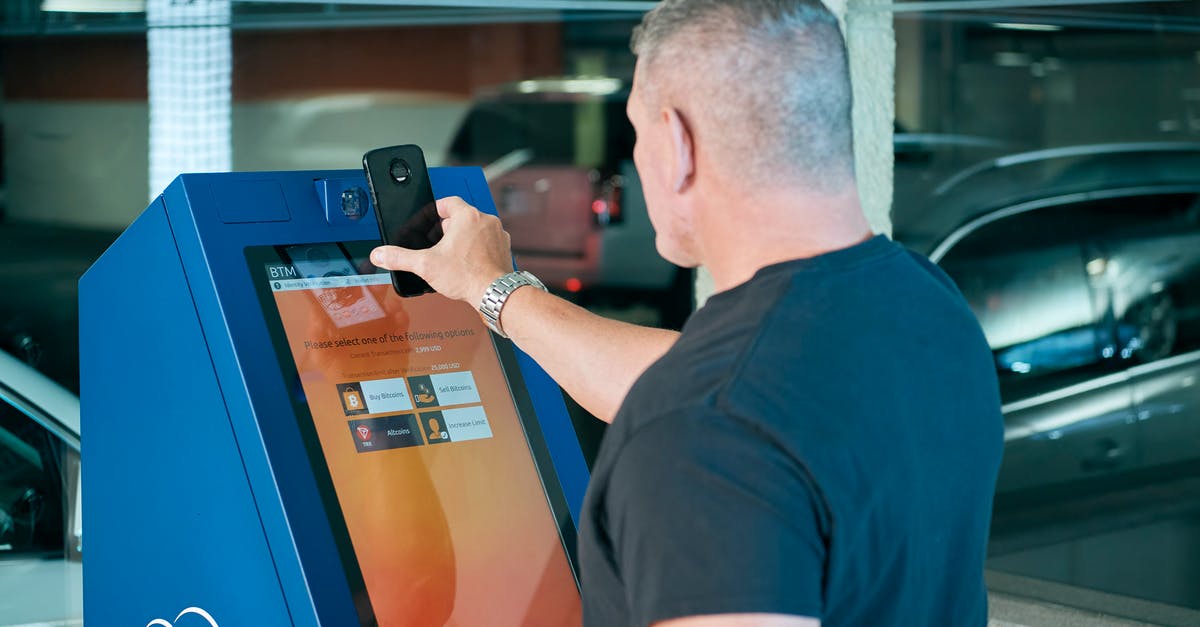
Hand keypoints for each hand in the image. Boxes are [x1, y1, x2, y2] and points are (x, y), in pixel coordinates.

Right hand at [370, 196, 513, 305]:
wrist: (494, 293)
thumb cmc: (468, 277)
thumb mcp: (426, 265)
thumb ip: (400, 258)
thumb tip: (381, 254)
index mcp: (468, 216)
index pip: (448, 201)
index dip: (435, 209)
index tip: (429, 218)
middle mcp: (486, 221)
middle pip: (461, 216)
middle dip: (446, 228)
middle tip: (436, 242)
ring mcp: (498, 235)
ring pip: (475, 229)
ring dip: (462, 238)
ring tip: (450, 254)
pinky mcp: (504, 249)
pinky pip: (487, 242)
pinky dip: (476, 248)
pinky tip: (466, 262)